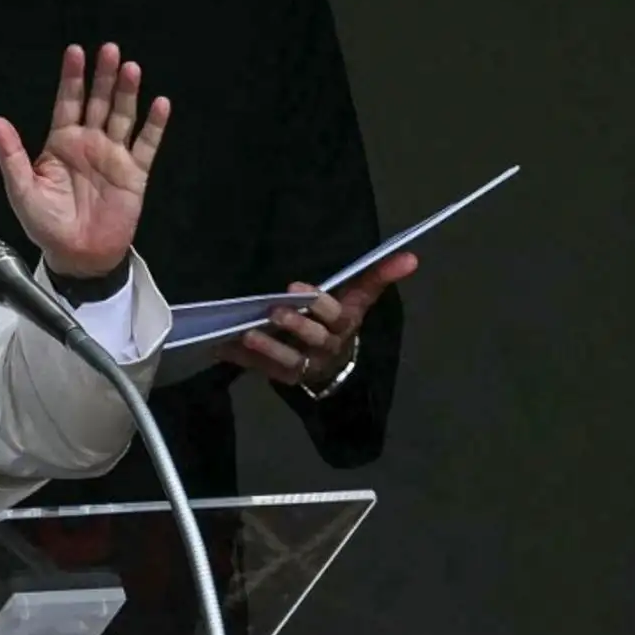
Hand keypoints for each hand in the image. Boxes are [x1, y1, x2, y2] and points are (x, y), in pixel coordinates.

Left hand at [0, 43, 169, 277]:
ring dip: (127, 92)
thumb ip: (11, 156)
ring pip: (123, 116)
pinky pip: (146, 145)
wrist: (78, 257)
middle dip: (102, 76)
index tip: (74, 52)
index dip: (71, 78)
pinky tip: (159, 103)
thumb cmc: (46, 225)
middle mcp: (89, 143)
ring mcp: (113, 156)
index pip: (67, 102)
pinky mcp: (134, 174)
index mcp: (61, 143)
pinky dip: (154, 125)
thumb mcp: (22, 190)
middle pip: (98, 102)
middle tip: (108, 49)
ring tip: (131, 68)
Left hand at [216, 251, 417, 388]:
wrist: (333, 368)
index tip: (300, 289)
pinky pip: (261, 369)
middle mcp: (327, 347)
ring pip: (289, 360)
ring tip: (248, 334)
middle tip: (275, 310)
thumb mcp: (358, 299)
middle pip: (315, 338)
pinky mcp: (282, 376)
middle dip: (296, 325)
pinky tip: (223, 346)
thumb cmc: (339, 323)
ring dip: (268, 348)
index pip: (339, 313)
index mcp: (345, 324)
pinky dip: (241, 358)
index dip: (320, 304)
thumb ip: (377, 276)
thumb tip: (411, 257)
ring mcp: (305, 366)